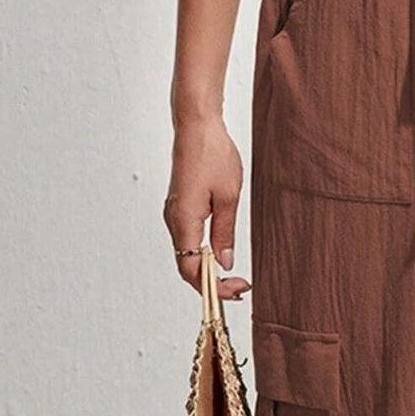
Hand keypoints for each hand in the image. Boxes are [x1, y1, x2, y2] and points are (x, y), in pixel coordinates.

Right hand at [163, 113, 250, 297]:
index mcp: (184, 220)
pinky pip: (187, 240)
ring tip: (234, 277)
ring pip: (186, 255)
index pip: (191, 270)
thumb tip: (224, 262)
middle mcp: (174, 220)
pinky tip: (219, 256)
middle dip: (212, 283)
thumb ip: (225, 233)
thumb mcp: (229, 197)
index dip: (213, 287)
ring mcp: (174, 214)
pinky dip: (202, 254)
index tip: (238, 290)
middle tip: (241, 288)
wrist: (196, 125)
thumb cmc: (213, 154)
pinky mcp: (179, 208)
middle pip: (186, 267)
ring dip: (208, 270)